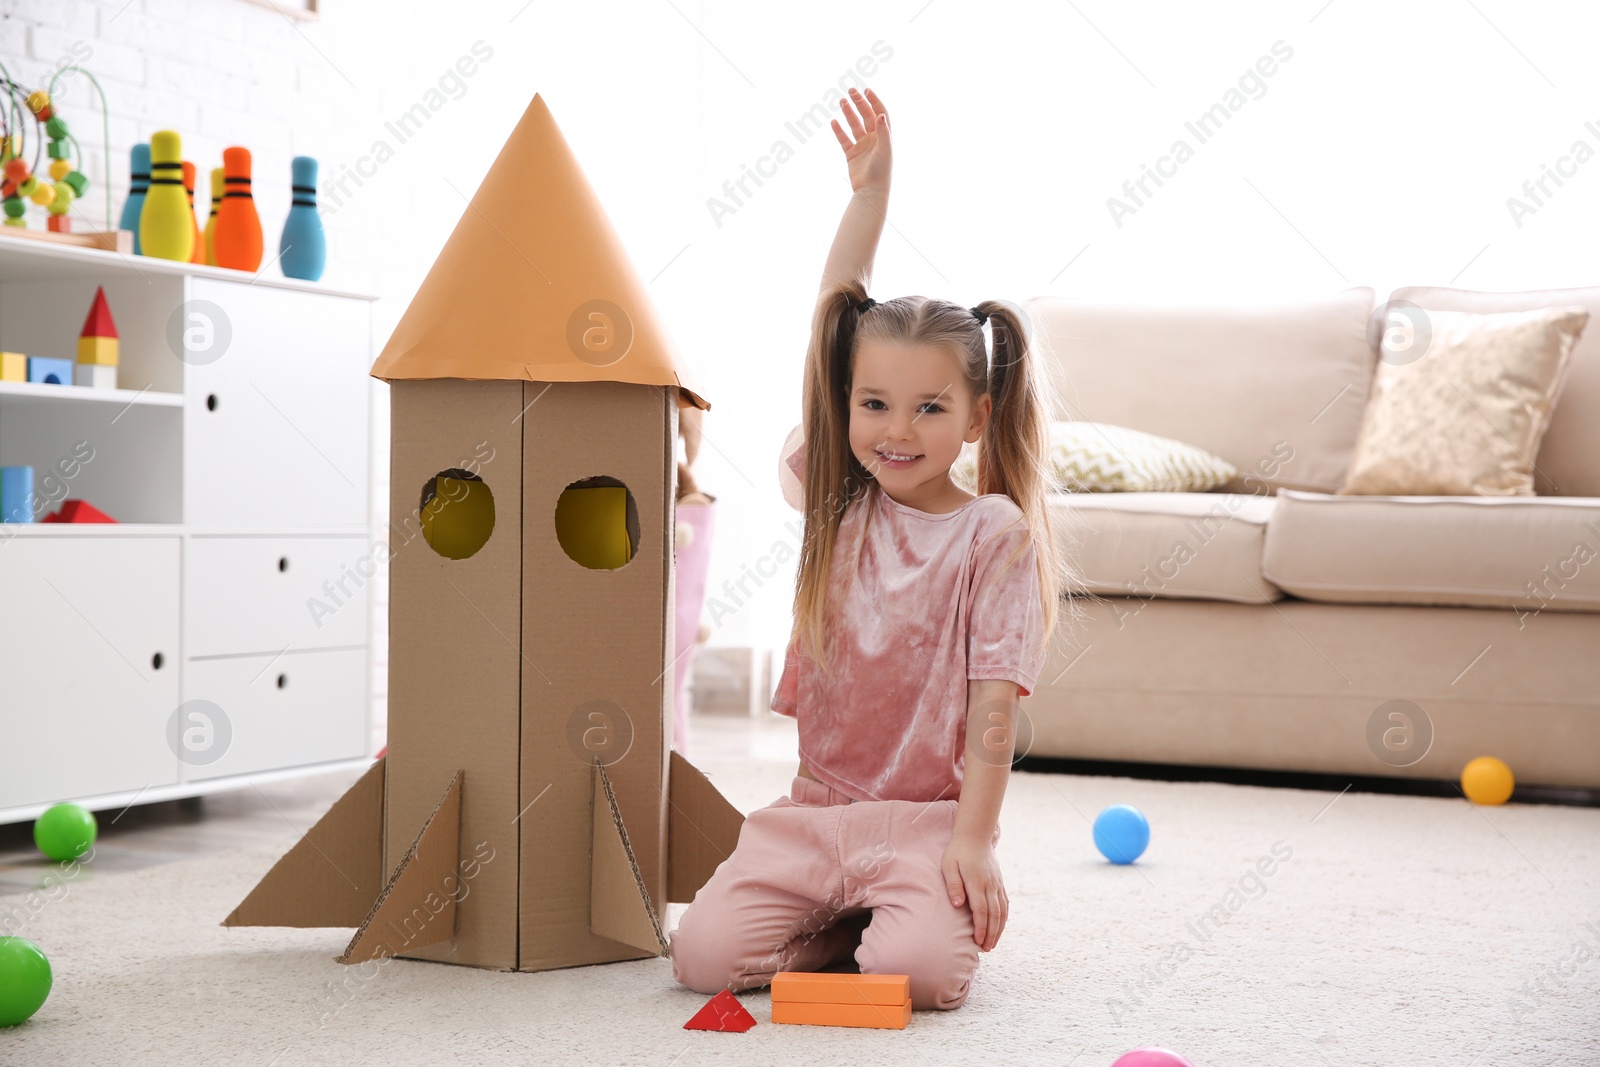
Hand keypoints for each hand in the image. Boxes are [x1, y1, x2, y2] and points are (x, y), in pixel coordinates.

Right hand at [830, 87, 891, 194]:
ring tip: (842, 101)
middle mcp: (873, 139)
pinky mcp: (852, 154)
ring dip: (848, 113)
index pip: (880, 112)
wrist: (871, 191)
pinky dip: (839, 130)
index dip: (874, 101)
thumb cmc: (881, 171)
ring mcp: (862, 146)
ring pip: (854, 125)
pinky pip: (844, 139)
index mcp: (884, 135)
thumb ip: (883, 132)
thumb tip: (880, 114)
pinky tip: (833, 122)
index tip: (866, 90)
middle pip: (866, 116)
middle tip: (851, 91)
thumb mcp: (885, 149)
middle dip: (859, 103)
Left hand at [941, 833, 1007, 950]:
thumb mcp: (949, 865)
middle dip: (991, 933)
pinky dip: (1004, 917)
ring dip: (999, 929)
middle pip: (994, 914)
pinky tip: (1000, 926)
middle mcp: (990, 885)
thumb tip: (957, 904)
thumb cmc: (958, 851)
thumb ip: (953, 885)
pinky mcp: (1000, 882)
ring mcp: (997, 884)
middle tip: (986, 949)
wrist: (976, 835)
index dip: (981, 927)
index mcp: (977, 882)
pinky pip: (1005, 903)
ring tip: (993, 943)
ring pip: (1002, 911)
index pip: (981, 910)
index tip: (977, 941)